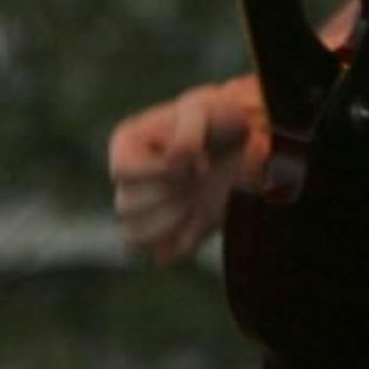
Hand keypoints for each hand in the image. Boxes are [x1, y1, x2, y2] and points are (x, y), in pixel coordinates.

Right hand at [108, 77, 269, 263]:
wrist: (246, 141)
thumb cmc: (218, 118)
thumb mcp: (204, 112)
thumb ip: (188, 133)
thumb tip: (173, 161)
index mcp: (127, 143)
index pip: (121, 170)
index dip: (158, 172)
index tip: (193, 162)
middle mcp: (131, 179)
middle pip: (125, 206)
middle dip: (168, 195)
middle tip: (198, 178)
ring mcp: (149, 209)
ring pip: (132, 236)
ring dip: (170, 222)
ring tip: (193, 202)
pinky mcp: (170, 233)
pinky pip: (162, 256)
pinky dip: (184, 244)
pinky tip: (201, 221)